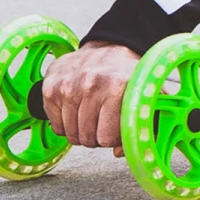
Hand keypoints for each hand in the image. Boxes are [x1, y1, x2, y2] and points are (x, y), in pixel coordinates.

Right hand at [41, 41, 140, 155]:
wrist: (110, 47)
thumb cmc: (130, 76)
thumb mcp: (148, 96)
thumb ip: (146, 125)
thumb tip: (118, 152)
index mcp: (119, 86)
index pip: (106, 138)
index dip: (113, 139)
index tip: (116, 130)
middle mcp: (92, 83)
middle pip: (87, 138)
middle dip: (97, 137)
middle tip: (104, 124)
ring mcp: (68, 85)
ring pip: (70, 134)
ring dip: (81, 132)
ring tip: (92, 117)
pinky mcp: (51, 86)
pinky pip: (56, 125)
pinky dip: (66, 124)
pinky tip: (78, 110)